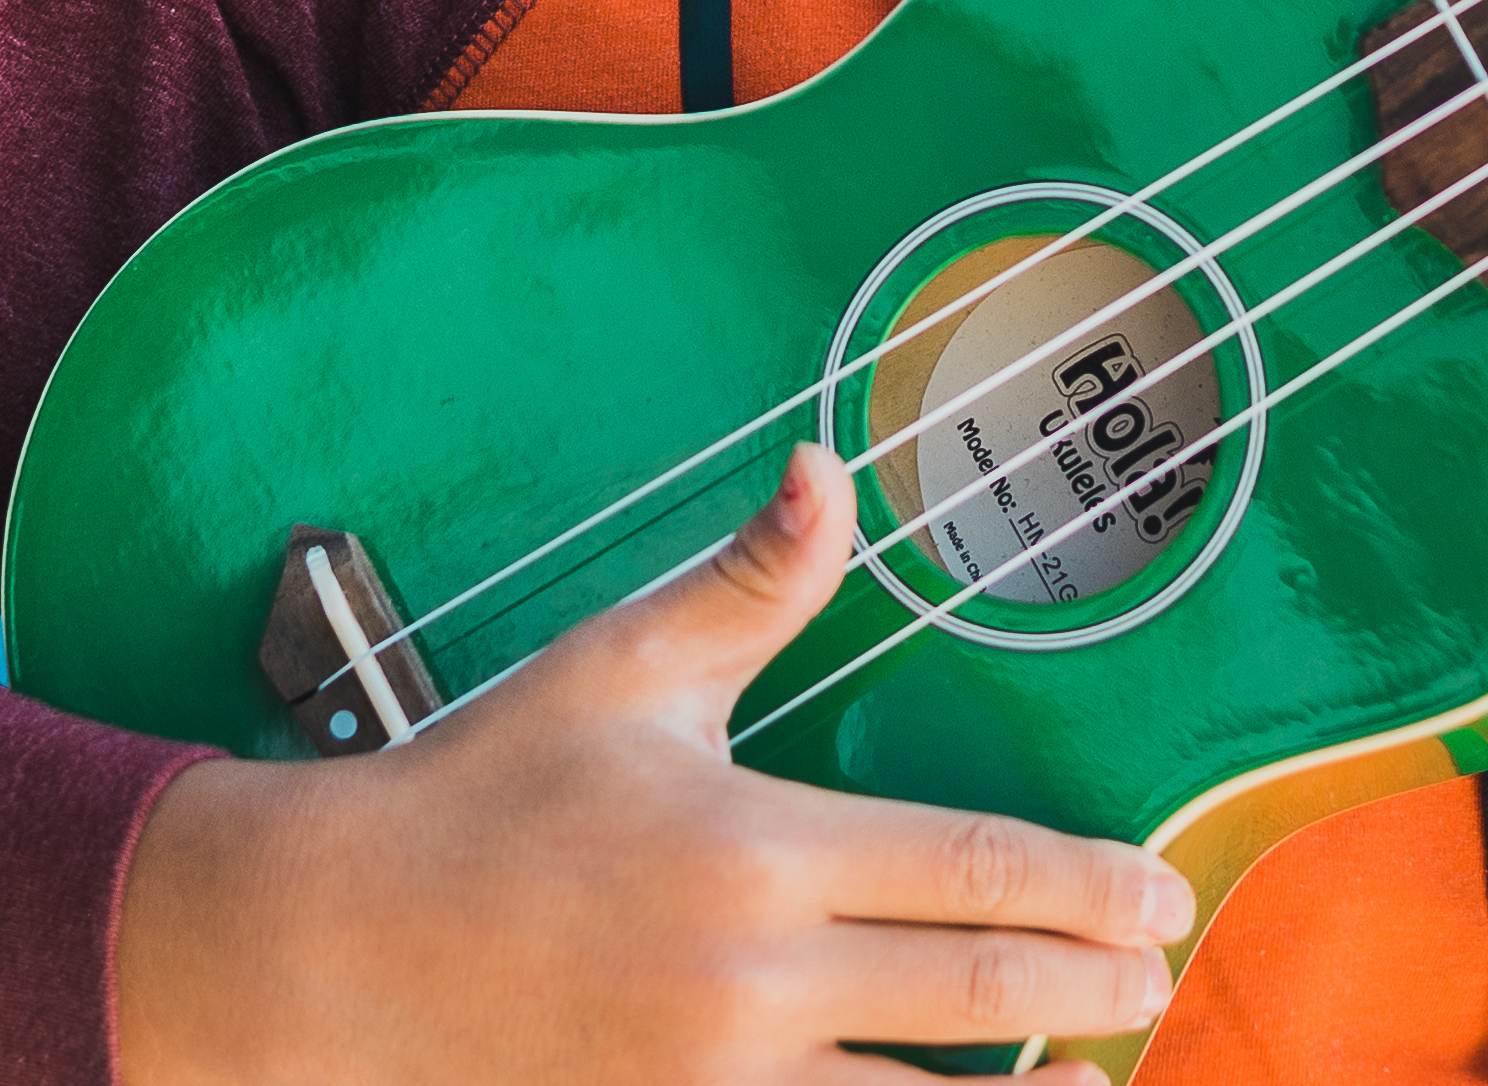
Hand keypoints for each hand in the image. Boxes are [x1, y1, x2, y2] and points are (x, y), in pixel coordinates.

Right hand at [112, 446, 1190, 1083]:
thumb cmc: (480, 791)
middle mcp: (749, 980)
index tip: (1161, 892)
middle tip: (1160, 975)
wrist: (326, 950)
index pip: (972, 868)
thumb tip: (829, 464)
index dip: (1088, 885)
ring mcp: (707, 1083)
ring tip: (1104, 1084)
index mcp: (755, 849)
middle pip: (976, 996)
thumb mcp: (619, 672)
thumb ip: (749, 583)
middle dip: (1092, 990)